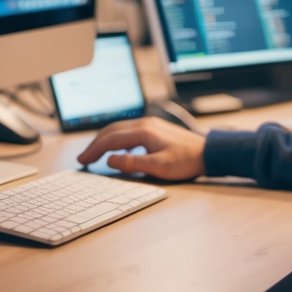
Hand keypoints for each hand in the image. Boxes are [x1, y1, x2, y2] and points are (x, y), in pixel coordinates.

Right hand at [77, 117, 206, 180]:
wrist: (208, 152)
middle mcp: (145, 124)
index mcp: (143, 131)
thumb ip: (133, 163)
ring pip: (119, 129)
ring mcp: (150, 124)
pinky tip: (118, 151)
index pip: (111, 139)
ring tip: (95, 154)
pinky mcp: (155, 129)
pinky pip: (129, 131)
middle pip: (112, 130)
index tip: (82, 161)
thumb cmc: (186, 161)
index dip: (94, 150)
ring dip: (105, 141)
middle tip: (83, 158)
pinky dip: (117, 140)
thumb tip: (111, 160)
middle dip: (95, 144)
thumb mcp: (159, 167)